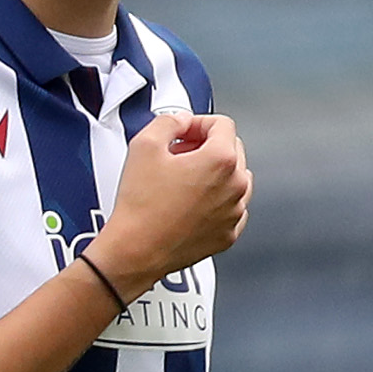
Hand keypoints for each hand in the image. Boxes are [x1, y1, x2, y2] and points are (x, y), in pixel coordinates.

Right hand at [93, 113, 250, 287]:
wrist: (137, 250)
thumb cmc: (141, 207)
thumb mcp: (145, 145)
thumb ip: (169, 121)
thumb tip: (181, 121)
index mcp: (221, 160)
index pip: (222, 124)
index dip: (198, 123)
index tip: (183, 132)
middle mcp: (236, 186)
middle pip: (231, 149)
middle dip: (205, 146)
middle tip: (179, 154)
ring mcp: (235, 212)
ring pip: (234, 178)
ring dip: (213, 173)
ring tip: (183, 179)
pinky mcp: (228, 234)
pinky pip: (231, 207)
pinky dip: (216, 200)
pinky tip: (191, 202)